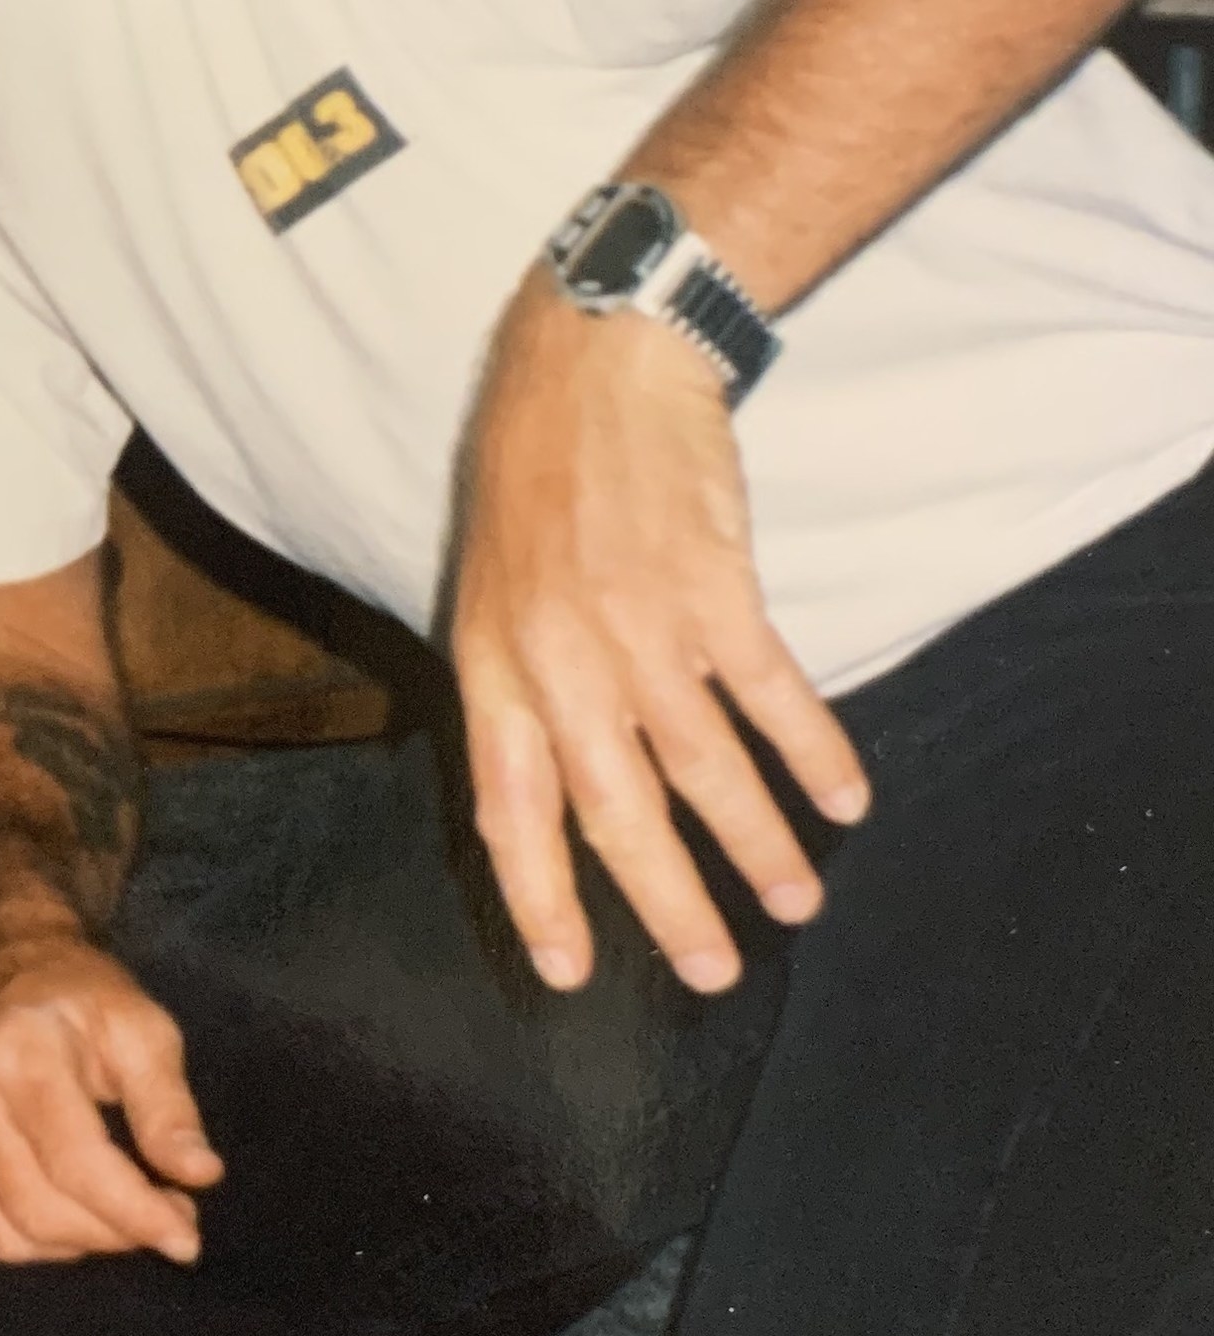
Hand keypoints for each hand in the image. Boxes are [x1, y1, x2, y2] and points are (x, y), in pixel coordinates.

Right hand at [0, 920, 221, 1264]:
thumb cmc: (81, 995)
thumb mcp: (141, 1027)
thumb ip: (168, 1105)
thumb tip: (201, 1176)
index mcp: (20, 1054)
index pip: (78, 1165)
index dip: (136, 1214)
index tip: (188, 1240)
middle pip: (43, 1211)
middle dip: (116, 1234)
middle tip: (168, 1217)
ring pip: (10, 1237)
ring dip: (80, 1246)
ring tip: (123, 1216)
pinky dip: (35, 1246)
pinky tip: (73, 1218)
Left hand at [449, 272, 869, 996]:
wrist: (594, 361)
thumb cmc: (533, 469)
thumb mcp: (488, 579)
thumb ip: (517, 677)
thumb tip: (543, 777)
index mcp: (494, 660)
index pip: (511, 809)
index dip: (541, 897)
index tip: (571, 972)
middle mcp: (562, 659)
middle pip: (617, 812)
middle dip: (667, 904)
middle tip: (712, 974)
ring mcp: (640, 627)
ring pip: (705, 769)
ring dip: (758, 845)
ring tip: (794, 903)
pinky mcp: (714, 589)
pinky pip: (773, 695)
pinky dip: (814, 752)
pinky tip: (847, 798)